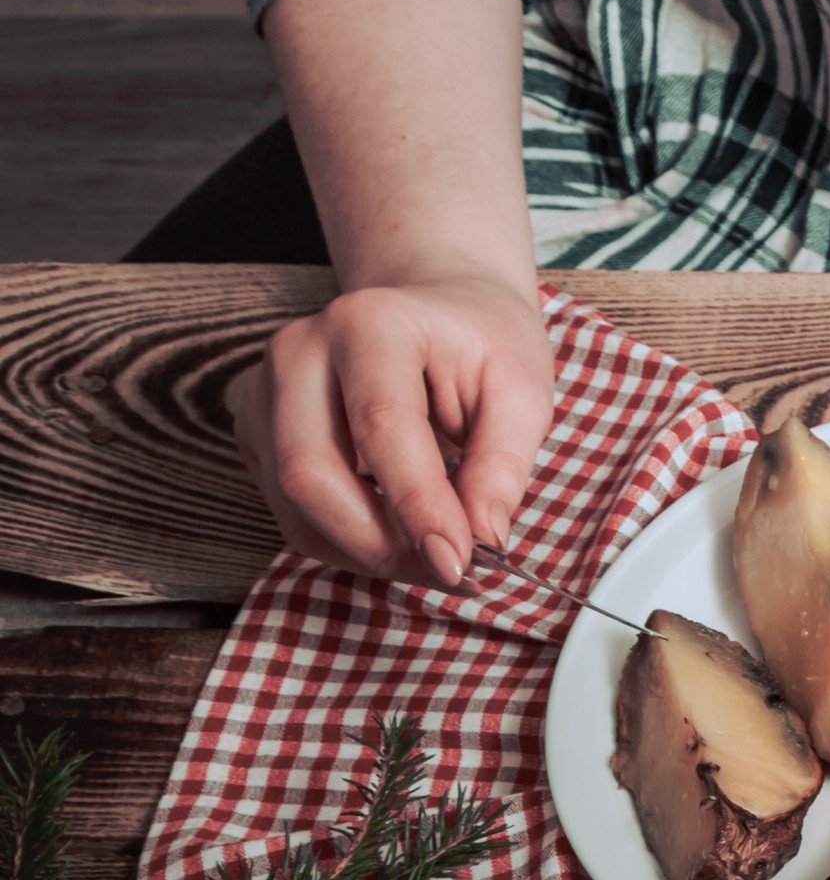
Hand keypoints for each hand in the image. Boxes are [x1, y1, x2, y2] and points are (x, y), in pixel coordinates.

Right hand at [232, 267, 553, 585]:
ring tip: (431, 551)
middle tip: (449, 568)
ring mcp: (265, 391)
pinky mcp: (256, 430)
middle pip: (310, 472)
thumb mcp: (521, 389)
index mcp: (369, 324)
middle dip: (381, 541)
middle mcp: (299, 351)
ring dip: (365, 549)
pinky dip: (345, 540)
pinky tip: (395, 531)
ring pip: (294, 504)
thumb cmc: (480, 346)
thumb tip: (482, 536)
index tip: (458, 562)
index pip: (380, 426)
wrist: (432, 311)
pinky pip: (290, 510)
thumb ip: (502, 463)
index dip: (417, 505)